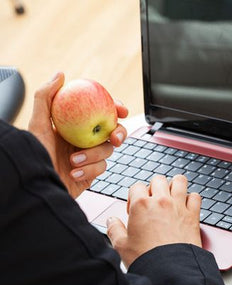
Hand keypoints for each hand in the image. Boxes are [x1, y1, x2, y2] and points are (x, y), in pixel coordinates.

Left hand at [28, 72, 128, 198]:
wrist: (35, 185)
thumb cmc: (33, 155)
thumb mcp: (37, 124)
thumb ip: (45, 97)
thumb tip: (60, 75)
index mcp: (75, 125)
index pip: (100, 112)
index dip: (114, 108)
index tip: (121, 109)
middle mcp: (84, 139)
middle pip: (112, 131)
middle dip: (119, 133)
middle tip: (114, 137)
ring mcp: (89, 156)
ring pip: (108, 151)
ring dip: (93, 155)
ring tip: (74, 160)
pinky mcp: (91, 172)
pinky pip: (101, 168)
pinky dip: (89, 169)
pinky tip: (74, 172)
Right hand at [106, 174, 201, 267]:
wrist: (170, 271)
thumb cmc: (147, 259)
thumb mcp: (122, 246)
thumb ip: (114, 230)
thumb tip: (111, 221)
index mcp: (141, 205)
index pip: (137, 186)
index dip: (134, 196)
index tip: (135, 209)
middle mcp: (161, 201)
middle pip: (158, 179)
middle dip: (154, 187)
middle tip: (152, 201)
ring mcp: (179, 206)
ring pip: (179, 180)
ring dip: (175, 185)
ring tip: (171, 196)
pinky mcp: (193, 215)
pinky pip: (196, 196)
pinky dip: (192, 199)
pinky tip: (186, 206)